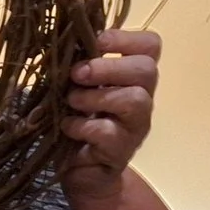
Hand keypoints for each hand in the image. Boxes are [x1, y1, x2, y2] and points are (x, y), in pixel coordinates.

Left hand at [61, 28, 159, 201]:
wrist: (83, 171)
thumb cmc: (77, 119)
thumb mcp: (76, 88)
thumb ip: (78, 65)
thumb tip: (59, 38)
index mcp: (131, 76)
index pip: (150, 45)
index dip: (125, 38)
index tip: (95, 42)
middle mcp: (142, 97)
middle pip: (146, 69)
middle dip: (107, 68)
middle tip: (77, 75)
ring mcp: (136, 125)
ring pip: (135, 99)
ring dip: (95, 97)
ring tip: (71, 102)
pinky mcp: (122, 151)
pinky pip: (109, 132)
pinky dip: (82, 127)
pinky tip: (68, 128)